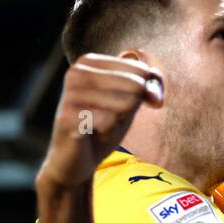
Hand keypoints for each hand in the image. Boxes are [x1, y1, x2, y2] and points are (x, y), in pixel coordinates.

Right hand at [36, 54, 164, 190]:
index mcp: (90, 62)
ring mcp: (70, 93)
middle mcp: (77, 72)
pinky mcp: (68, 116)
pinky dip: (109, 132)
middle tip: (113, 120)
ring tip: (101, 126)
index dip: (148, 91)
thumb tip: (155, 93)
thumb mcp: (128, 104)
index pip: (140, 70)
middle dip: (134, 109)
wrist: (75, 160)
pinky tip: (93, 134)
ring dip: (119, 121)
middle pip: (134, 85)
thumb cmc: (102, 127)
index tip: (134, 106)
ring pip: (124, 103)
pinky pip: (109, 121)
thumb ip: (145, 90)